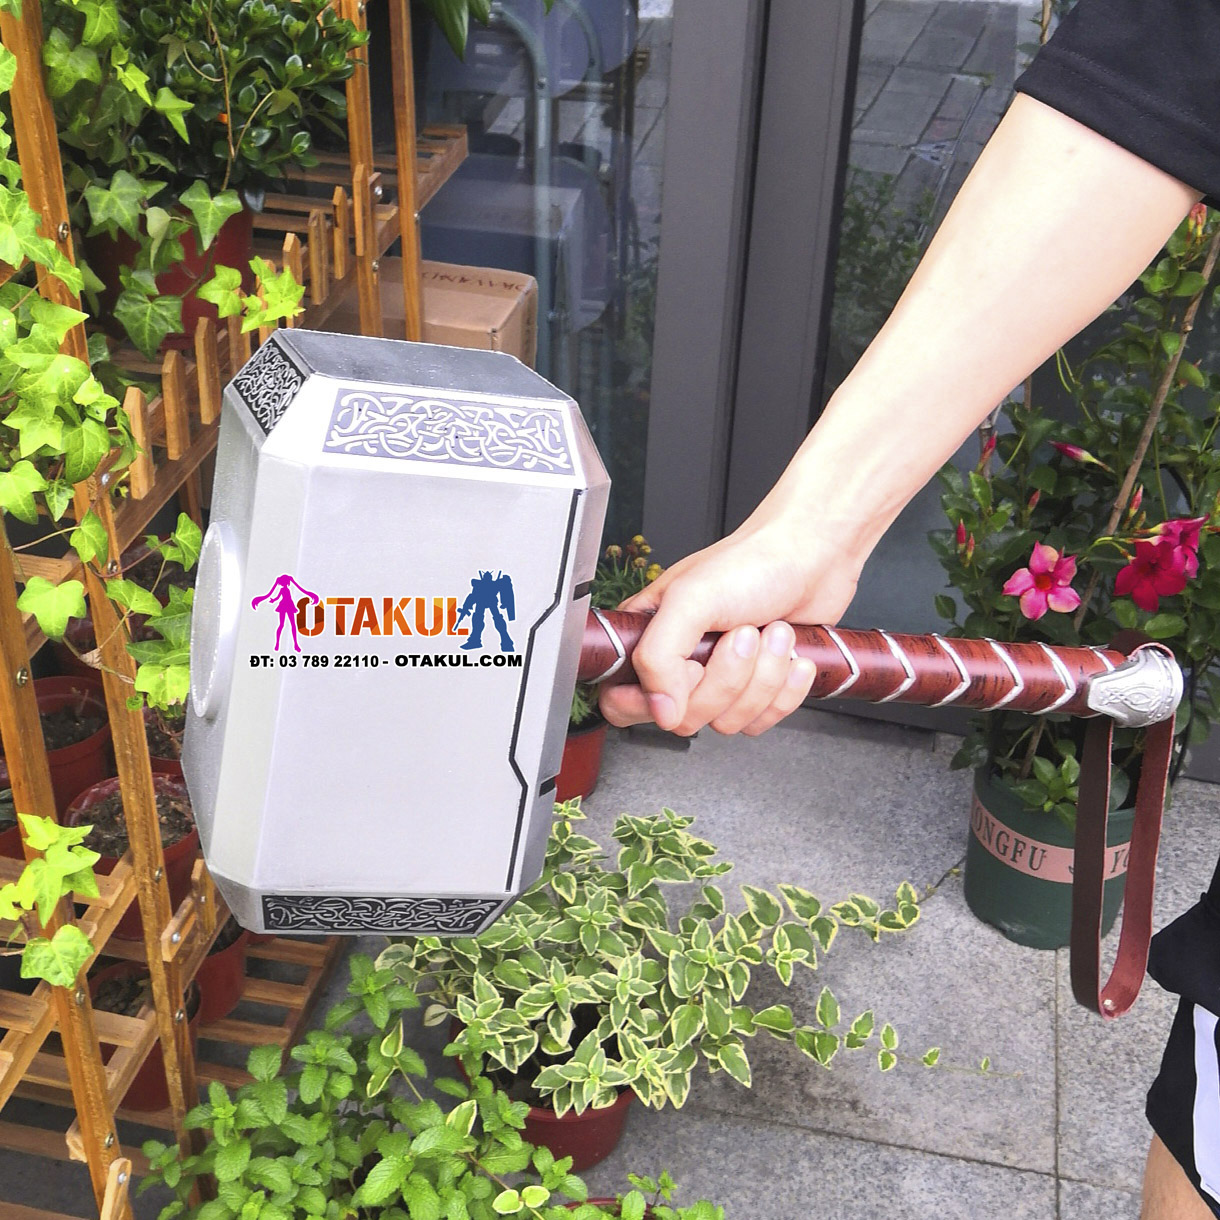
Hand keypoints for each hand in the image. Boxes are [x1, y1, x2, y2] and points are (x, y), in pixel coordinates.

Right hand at [598, 519, 864, 736]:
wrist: (812, 556)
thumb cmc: (751, 563)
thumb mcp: (690, 599)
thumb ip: (658, 655)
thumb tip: (660, 711)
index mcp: (649, 637)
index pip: (623, 700)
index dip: (656, 699)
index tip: (688, 668)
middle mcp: (680, 662)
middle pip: (685, 718)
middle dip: (727, 678)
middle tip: (742, 634)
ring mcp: (720, 678)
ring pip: (728, 722)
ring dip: (763, 678)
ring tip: (769, 633)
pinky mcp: (757, 690)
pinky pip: (763, 721)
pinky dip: (786, 689)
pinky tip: (790, 654)